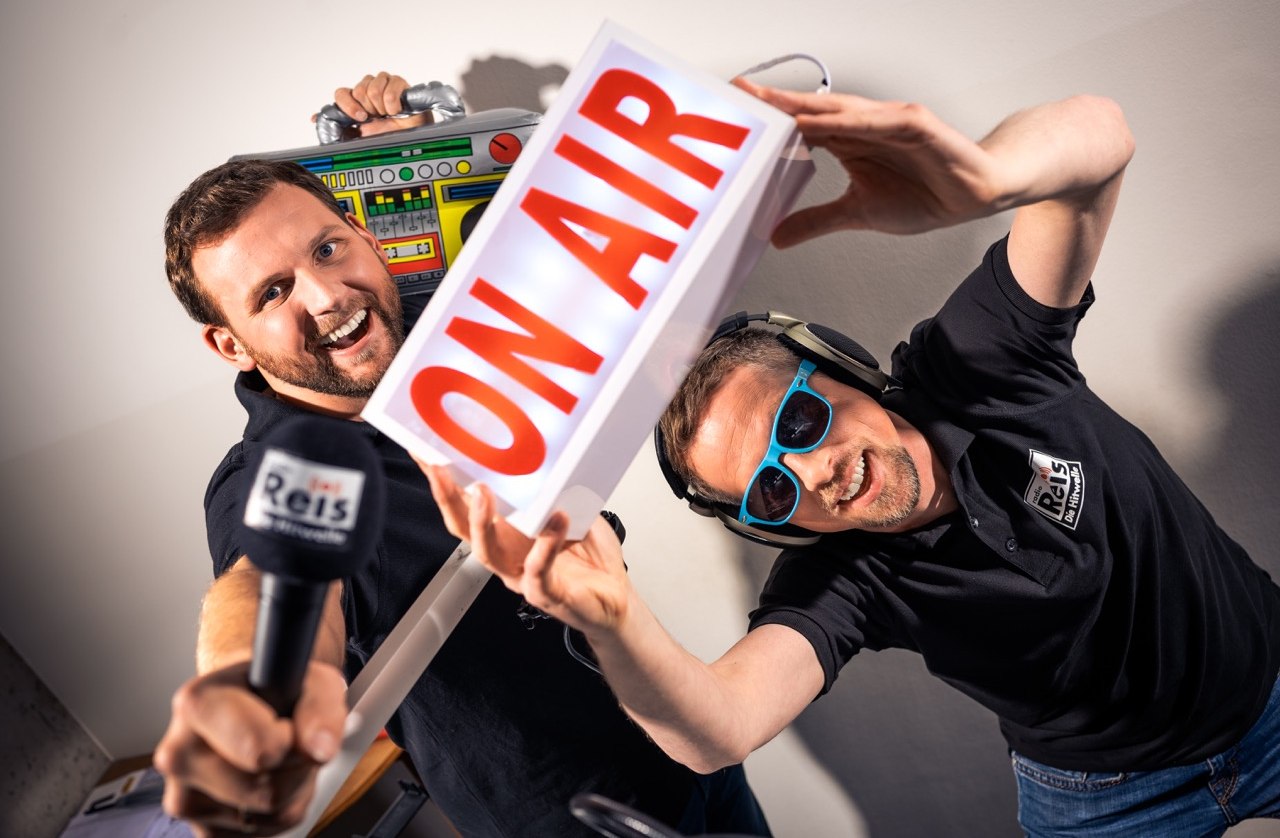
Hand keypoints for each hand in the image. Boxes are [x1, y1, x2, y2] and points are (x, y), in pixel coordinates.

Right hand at [154, 660, 345, 836]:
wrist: (251, 702)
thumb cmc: (278, 689)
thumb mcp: (313, 681)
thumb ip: (321, 709)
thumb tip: (320, 750)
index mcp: (197, 706)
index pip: (261, 751)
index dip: (292, 741)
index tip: (287, 721)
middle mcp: (178, 754)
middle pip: (268, 792)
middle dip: (297, 768)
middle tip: (289, 738)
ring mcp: (183, 798)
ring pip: (270, 816)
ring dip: (293, 789)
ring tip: (280, 756)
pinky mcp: (201, 829)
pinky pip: (264, 832)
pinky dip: (280, 811)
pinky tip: (269, 777)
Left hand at [312, 71, 430, 137]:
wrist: (409, 138)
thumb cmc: (387, 136)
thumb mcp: (358, 134)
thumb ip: (337, 124)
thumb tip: (314, 118)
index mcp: (356, 100)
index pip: (342, 93)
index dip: (349, 106)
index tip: (360, 118)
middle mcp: (367, 89)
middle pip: (359, 90)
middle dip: (369, 108)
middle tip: (379, 117)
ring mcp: (383, 84)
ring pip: (372, 87)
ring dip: (382, 106)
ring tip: (388, 114)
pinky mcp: (398, 83)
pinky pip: (390, 87)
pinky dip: (393, 103)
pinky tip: (397, 110)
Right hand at [421, 462, 632, 634]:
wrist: (616, 602)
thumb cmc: (590, 560)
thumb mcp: (573, 510)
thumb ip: (557, 488)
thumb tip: (551, 453)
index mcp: (507, 533)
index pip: (466, 504)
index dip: (444, 480)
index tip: (427, 450)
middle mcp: (507, 554)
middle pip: (461, 527)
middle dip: (446, 496)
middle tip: (439, 466)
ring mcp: (521, 575)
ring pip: (486, 551)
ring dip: (480, 521)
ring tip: (483, 493)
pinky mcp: (545, 594)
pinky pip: (539, 569)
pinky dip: (546, 545)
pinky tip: (555, 521)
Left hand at [735, 78, 1006, 244]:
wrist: (976, 193)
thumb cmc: (925, 194)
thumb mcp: (857, 213)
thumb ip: (816, 220)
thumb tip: (778, 235)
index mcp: (847, 140)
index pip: (800, 125)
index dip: (770, 119)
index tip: (737, 116)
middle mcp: (864, 124)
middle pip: (814, 109)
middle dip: (778, 102)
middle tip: (743, 95)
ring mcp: (890, 120)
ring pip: (843, 108)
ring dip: (810, 105)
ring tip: (777, 103)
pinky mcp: (917, 125)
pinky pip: (882, 120)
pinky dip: (857, 120)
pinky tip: (834, 121)